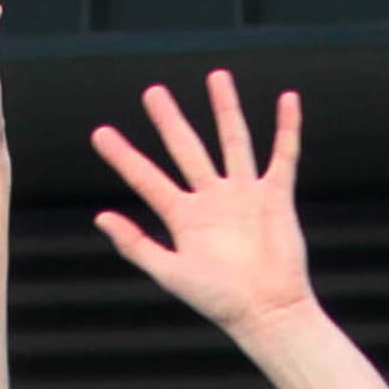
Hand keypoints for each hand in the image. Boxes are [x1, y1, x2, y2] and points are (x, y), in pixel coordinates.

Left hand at [92, 72, 312, 343]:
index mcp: (185, 219)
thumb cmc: (220, 300)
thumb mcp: (170, 273)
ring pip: (233, 141)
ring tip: (216, 76)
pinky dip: (288, 128)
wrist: (267, 312)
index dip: (123, 157)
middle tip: (153, 93)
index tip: (100, 134)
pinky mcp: (276, 196)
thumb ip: (136, 245)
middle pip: (187, 150)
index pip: (146, 180)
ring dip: (225, 108)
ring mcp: (245, 195)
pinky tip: (288, 100)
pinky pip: (284, 155)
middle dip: (170, 121)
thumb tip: (101, 218)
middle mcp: (213, 201)